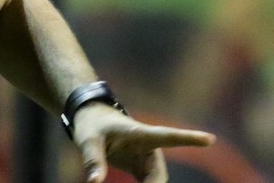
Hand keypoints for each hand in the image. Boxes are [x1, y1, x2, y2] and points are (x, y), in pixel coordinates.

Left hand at [72, 103, 215, 181]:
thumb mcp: (87, 139)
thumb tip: (94, 182)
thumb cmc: (92, 125)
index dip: (188, 138)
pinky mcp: (141, 171)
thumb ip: (92, 159)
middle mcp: (149, 148)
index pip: (168, 136)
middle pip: (159, 177)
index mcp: (140, 134)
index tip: (209, 139)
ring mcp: (147, 161)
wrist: (92, 122)